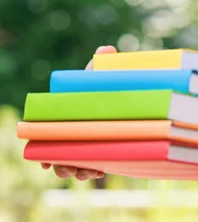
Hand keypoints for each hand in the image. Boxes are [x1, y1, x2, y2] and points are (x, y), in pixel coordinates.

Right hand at [41, 45, 117, 179]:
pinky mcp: (99, 148)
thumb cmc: (108, 81)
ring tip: (89, 172)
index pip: (47, 137)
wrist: (128, 92)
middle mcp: (71, 130)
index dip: (45, 152)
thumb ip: (103, 62)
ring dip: (79, 171)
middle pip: (59, 155)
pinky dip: (93, 170)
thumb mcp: (104, 72)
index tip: (47, 161)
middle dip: (63, 166)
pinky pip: (91, 165)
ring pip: (74, 164)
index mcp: (65, 115)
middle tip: (73, 170)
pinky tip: (100, 170)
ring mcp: (84, 141)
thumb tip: (106, 49)